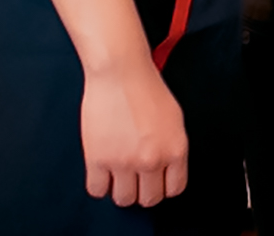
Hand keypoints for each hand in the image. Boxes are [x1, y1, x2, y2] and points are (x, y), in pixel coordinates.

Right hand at [81, 59, 188, 206]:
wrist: (120, 73)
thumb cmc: (147, 89)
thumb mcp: (174, 120)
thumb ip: (172, 147)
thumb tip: (167, 169)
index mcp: (176, 149)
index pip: (174, 189)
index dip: (163, 186)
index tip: (155, 181)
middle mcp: (152, 159)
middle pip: (149, 199)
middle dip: (142, 190)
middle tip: (136, 178)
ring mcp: (124, 162)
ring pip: (123, 199)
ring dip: (120, 189)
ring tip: (119, 174)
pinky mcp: (98, 159)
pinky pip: (97, 191)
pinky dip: (100, 185)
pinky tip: (103, 171)